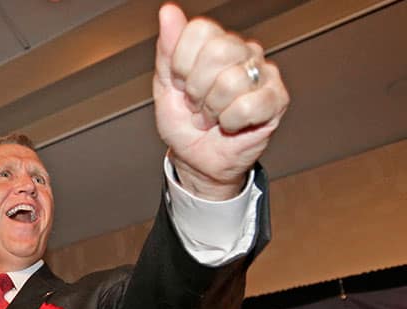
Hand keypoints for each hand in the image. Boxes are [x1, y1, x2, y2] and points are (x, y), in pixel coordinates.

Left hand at [153, 4, 288, 199]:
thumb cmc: (184, 124)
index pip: (199, 30)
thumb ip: (168, 50)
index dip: (181, 64)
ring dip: (213, 109)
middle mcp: (242, 52)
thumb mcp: (165, 87)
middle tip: (196, 104)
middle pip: (218, 51)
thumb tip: (169, 12)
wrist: (198, 160)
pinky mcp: (277, 98)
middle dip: (197, 88)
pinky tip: (230, 124)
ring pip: (232, 80)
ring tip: (212, 116)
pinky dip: (231, 121)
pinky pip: (249, 104)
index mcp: (214, 44)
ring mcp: (262, 73)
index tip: (180, 84)